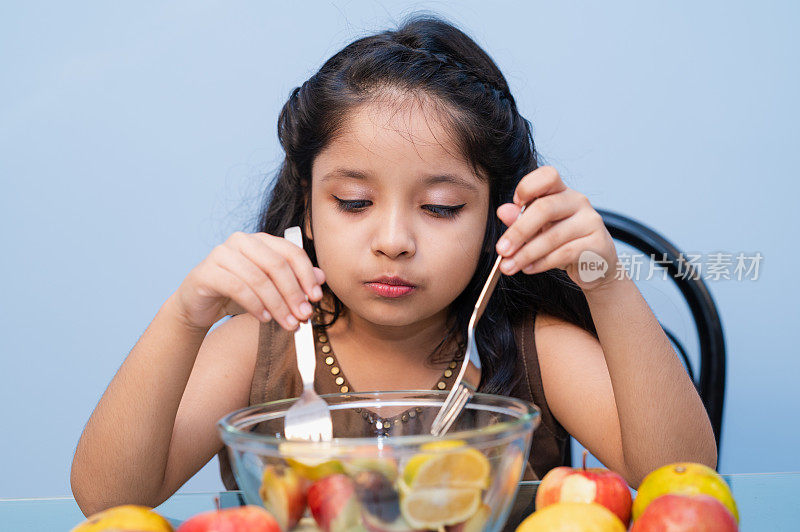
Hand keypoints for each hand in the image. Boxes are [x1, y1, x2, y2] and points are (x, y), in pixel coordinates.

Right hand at [173, 231, 325, 330]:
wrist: (198, 304)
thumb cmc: (238, 294)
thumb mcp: (270, 288)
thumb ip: (295, 280)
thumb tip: (321, 278)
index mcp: (260, 240)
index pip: (291, 252)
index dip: (306, 275)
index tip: (316, 298)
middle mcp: (241, 241)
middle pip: (276, 265)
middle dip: (293, 293)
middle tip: (303, 316)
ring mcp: (221, 254)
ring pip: (259, 278)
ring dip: (278, 304)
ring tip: (288, 324)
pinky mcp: (207, 271)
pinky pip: (238, 288)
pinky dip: (256, 305)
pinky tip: (265, 318)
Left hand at [495, 166, 619, 291]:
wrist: (595, 264)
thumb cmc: (561, 242)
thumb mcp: (537, 229)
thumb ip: (520, 219)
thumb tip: (502, 211)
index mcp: (561, 191)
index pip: (547, 176)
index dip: (528, 186)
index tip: (515, 203)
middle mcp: (578, 201)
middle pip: (544, 209)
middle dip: (518, 231)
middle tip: (501, 250)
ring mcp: (590, 222)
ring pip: (553, 236)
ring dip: (526, 254)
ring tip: (508, 266)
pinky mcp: (598, 244)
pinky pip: (564, 253)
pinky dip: (542, 263)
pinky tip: (528, 268)